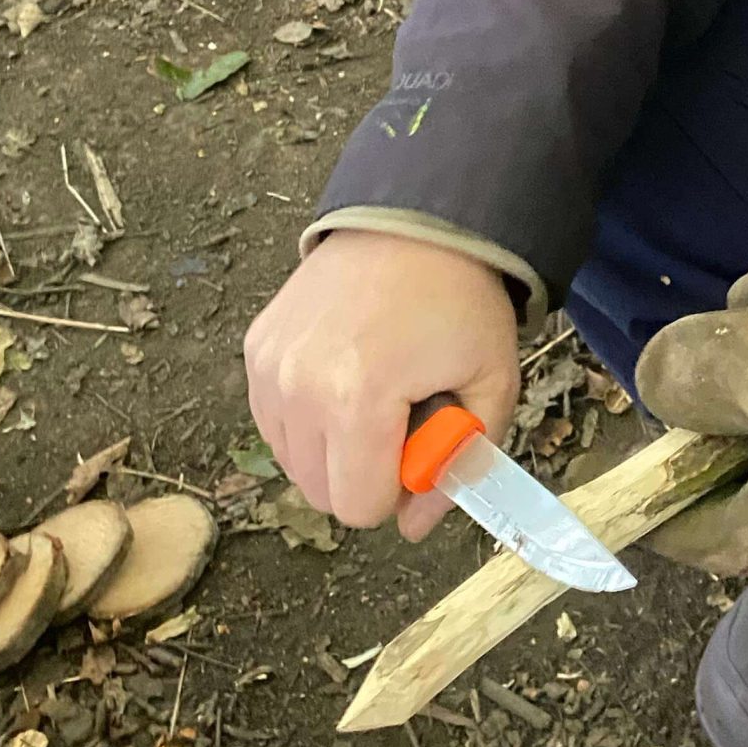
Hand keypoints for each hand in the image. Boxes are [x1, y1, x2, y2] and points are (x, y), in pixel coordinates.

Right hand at [244, 231, 520, 540]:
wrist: (416, 218)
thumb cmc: (462, 301)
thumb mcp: (491, 383)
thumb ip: (461, 466)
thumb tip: (412, 527)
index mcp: (357, 399)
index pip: (357, 506)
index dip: (399, 489)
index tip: (423, 442)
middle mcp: (297, 386)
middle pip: (321, 492)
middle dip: (367, 473)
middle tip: (403, 416)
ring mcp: (269, 365)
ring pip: (293, 462)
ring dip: (335, 449)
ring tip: (375, 391)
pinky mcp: (256, 347)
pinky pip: (274, 420)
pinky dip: (308, 417)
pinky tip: (345, 373)